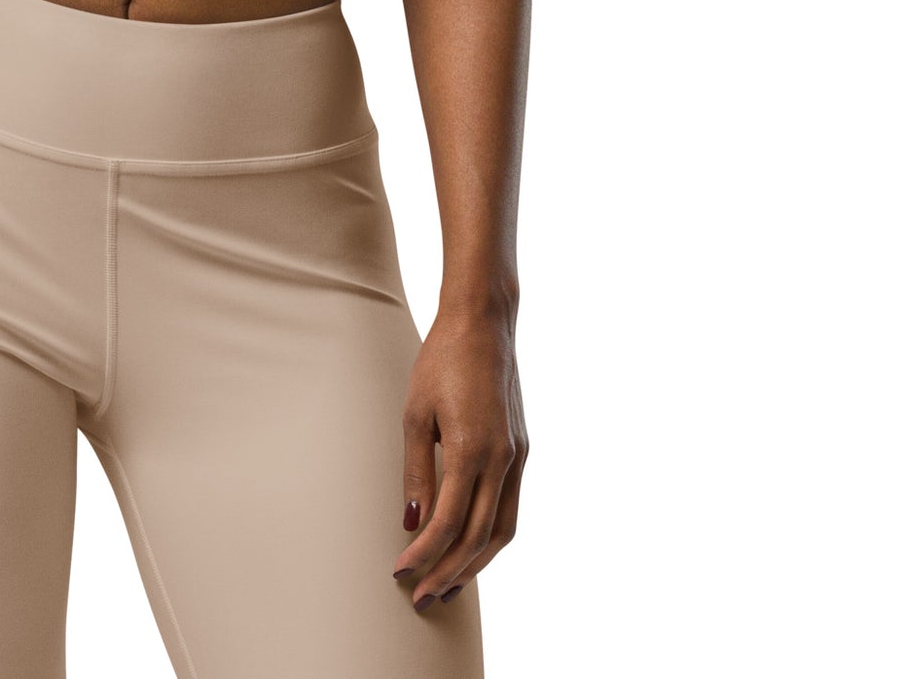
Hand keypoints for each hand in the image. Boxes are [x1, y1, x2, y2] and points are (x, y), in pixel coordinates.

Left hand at [393, 304, 526, 608]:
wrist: (484, 324)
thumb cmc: (441, 361)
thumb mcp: (415, 413)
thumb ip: (417, 471)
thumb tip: (413, 522)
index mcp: (473, 449)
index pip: (449, 522)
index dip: (424, 553)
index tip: (400, 571)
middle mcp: (503, 459)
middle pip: (479, 537)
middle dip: (450, 572)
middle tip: (422, 598)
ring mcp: (518, 456)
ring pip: (503, 529)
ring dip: (476, 563)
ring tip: (448, 585)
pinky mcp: (523, 450)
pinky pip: (511, 506)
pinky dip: (491, 535)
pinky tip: (470, 546)